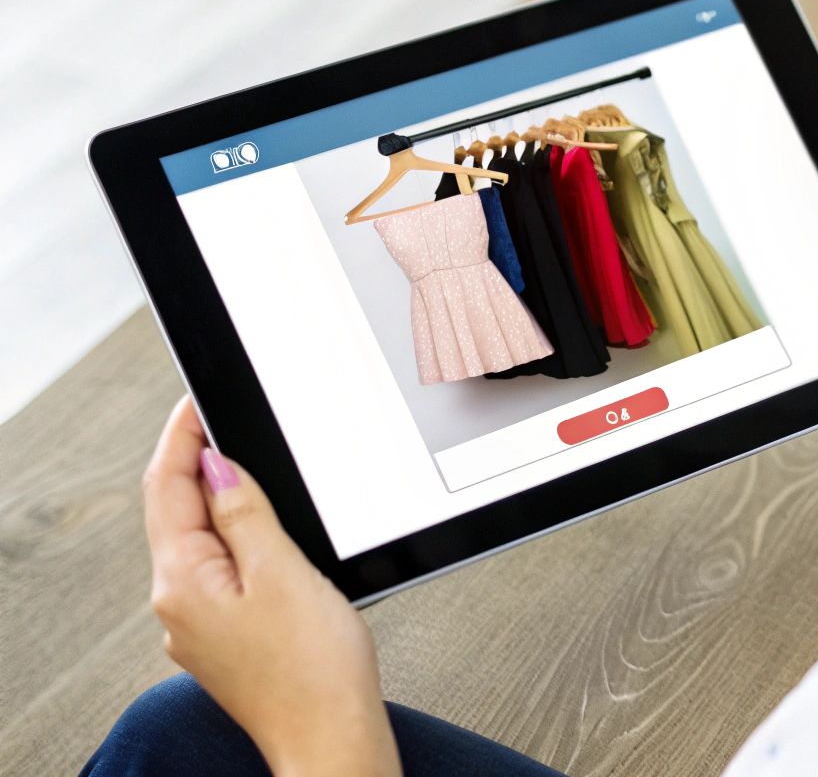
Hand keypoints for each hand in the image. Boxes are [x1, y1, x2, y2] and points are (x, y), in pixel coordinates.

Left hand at [143, 397, 401, 776]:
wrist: (330, 737)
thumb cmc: (314, 669)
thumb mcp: (283, 571)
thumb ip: (245, 513)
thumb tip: (216, 464)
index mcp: (183, 582)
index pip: (166, 486)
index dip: (181, 436)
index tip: (195, 400)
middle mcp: (178, 604)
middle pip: (177, 512)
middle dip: (200, 463)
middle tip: (225, 420)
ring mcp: (198, 625)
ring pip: (201, 543)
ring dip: (223, 501)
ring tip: (254, 469)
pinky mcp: (226, 638)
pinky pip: (222, 572)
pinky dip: (240, 539)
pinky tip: (268, 535)